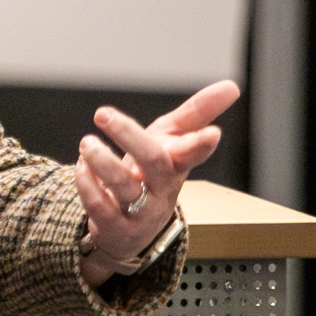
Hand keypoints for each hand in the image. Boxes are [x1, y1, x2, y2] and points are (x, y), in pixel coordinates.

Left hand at [74, 80, 240, 285]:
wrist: (132, 229)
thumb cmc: (154, 174)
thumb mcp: (173, 140)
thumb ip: (198, 113)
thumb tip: (233, 87)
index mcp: (178, 164)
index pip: (194, 153)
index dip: (202, 144)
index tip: (213, 134)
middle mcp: (163, 188)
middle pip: (154, 161)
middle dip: (129, 135)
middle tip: (103, 113)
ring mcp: (141, 211)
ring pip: (123, 186)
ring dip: (101, 160)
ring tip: (87, 143)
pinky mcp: (117, 227)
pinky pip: (99, 204)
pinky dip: (86, 181)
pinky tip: (83, 165)